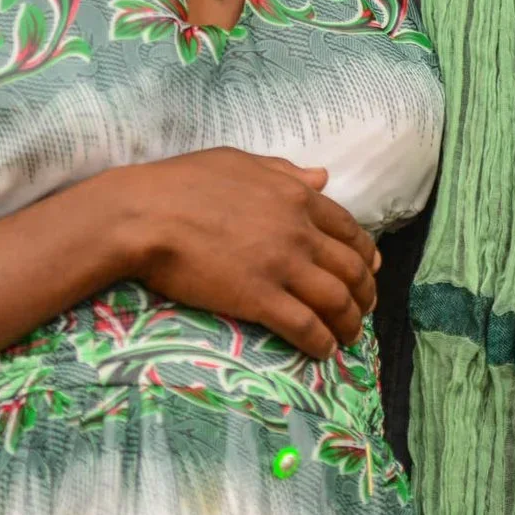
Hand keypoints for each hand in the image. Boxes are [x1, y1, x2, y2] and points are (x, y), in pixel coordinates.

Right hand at [113, 148, 380, 359]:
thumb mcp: (240, 162)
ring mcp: (282, 265)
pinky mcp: (259, 297)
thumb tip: (321, 175)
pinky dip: (321, 341)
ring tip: (350, 338)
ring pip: (336, 300)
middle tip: (365, 309)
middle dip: (364, 293)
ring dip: (350, 322)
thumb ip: (284, 171)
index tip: (371, 270)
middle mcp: (299, 231)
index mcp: (296, 196)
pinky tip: (323, 351)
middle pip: (350, 268)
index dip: (365, 254)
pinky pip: (304, 325)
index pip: (348, 229)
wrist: (144, 214)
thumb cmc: (182, 183)